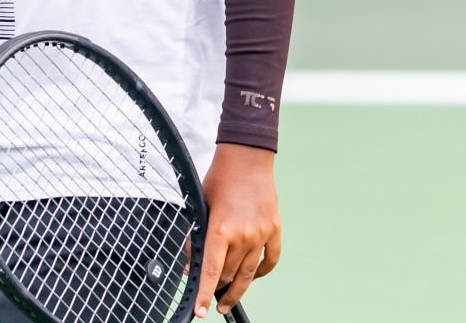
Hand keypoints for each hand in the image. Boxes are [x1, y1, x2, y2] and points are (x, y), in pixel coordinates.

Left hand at [193, 143, 280, 317]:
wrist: (247, 158)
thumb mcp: (200, 207)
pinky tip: (251, 278)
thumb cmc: (219, 180)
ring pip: (248, 274)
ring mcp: (261, 234)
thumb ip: (195, 238)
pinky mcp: (275, 230)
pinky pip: (270, 261)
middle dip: (217, 286)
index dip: (205, 294)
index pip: (211, 271)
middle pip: (228, 274)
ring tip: (227, 299)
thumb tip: (190, 265)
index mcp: (220, 229)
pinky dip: (261, 273)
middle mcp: (243, 236)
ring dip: (236, 288)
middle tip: (210, 294)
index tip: (201, 312)